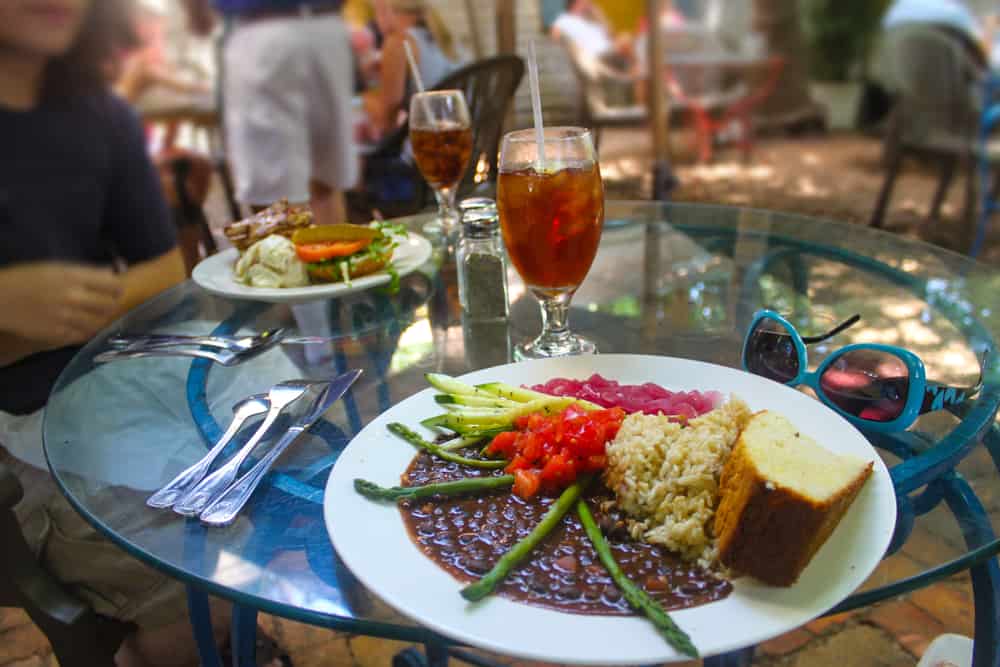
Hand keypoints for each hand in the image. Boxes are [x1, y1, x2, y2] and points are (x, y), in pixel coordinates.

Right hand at [0, 262, 122, 347]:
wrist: (0, 299)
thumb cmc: (28, 279)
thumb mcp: (57, 268)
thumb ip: (86, 272)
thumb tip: (113, 272)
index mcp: (73, 277)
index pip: (113, 285)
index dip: (117, 289)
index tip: (115, 290)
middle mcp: (72, 297)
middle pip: (109, 305)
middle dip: (111, 304)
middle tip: (106, 304)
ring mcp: (65, 317)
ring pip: (99, 323)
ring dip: (100, 319)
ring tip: (94, 316)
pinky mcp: (57, 333)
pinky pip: (83, 335)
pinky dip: (86, 331)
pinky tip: (81, 326)